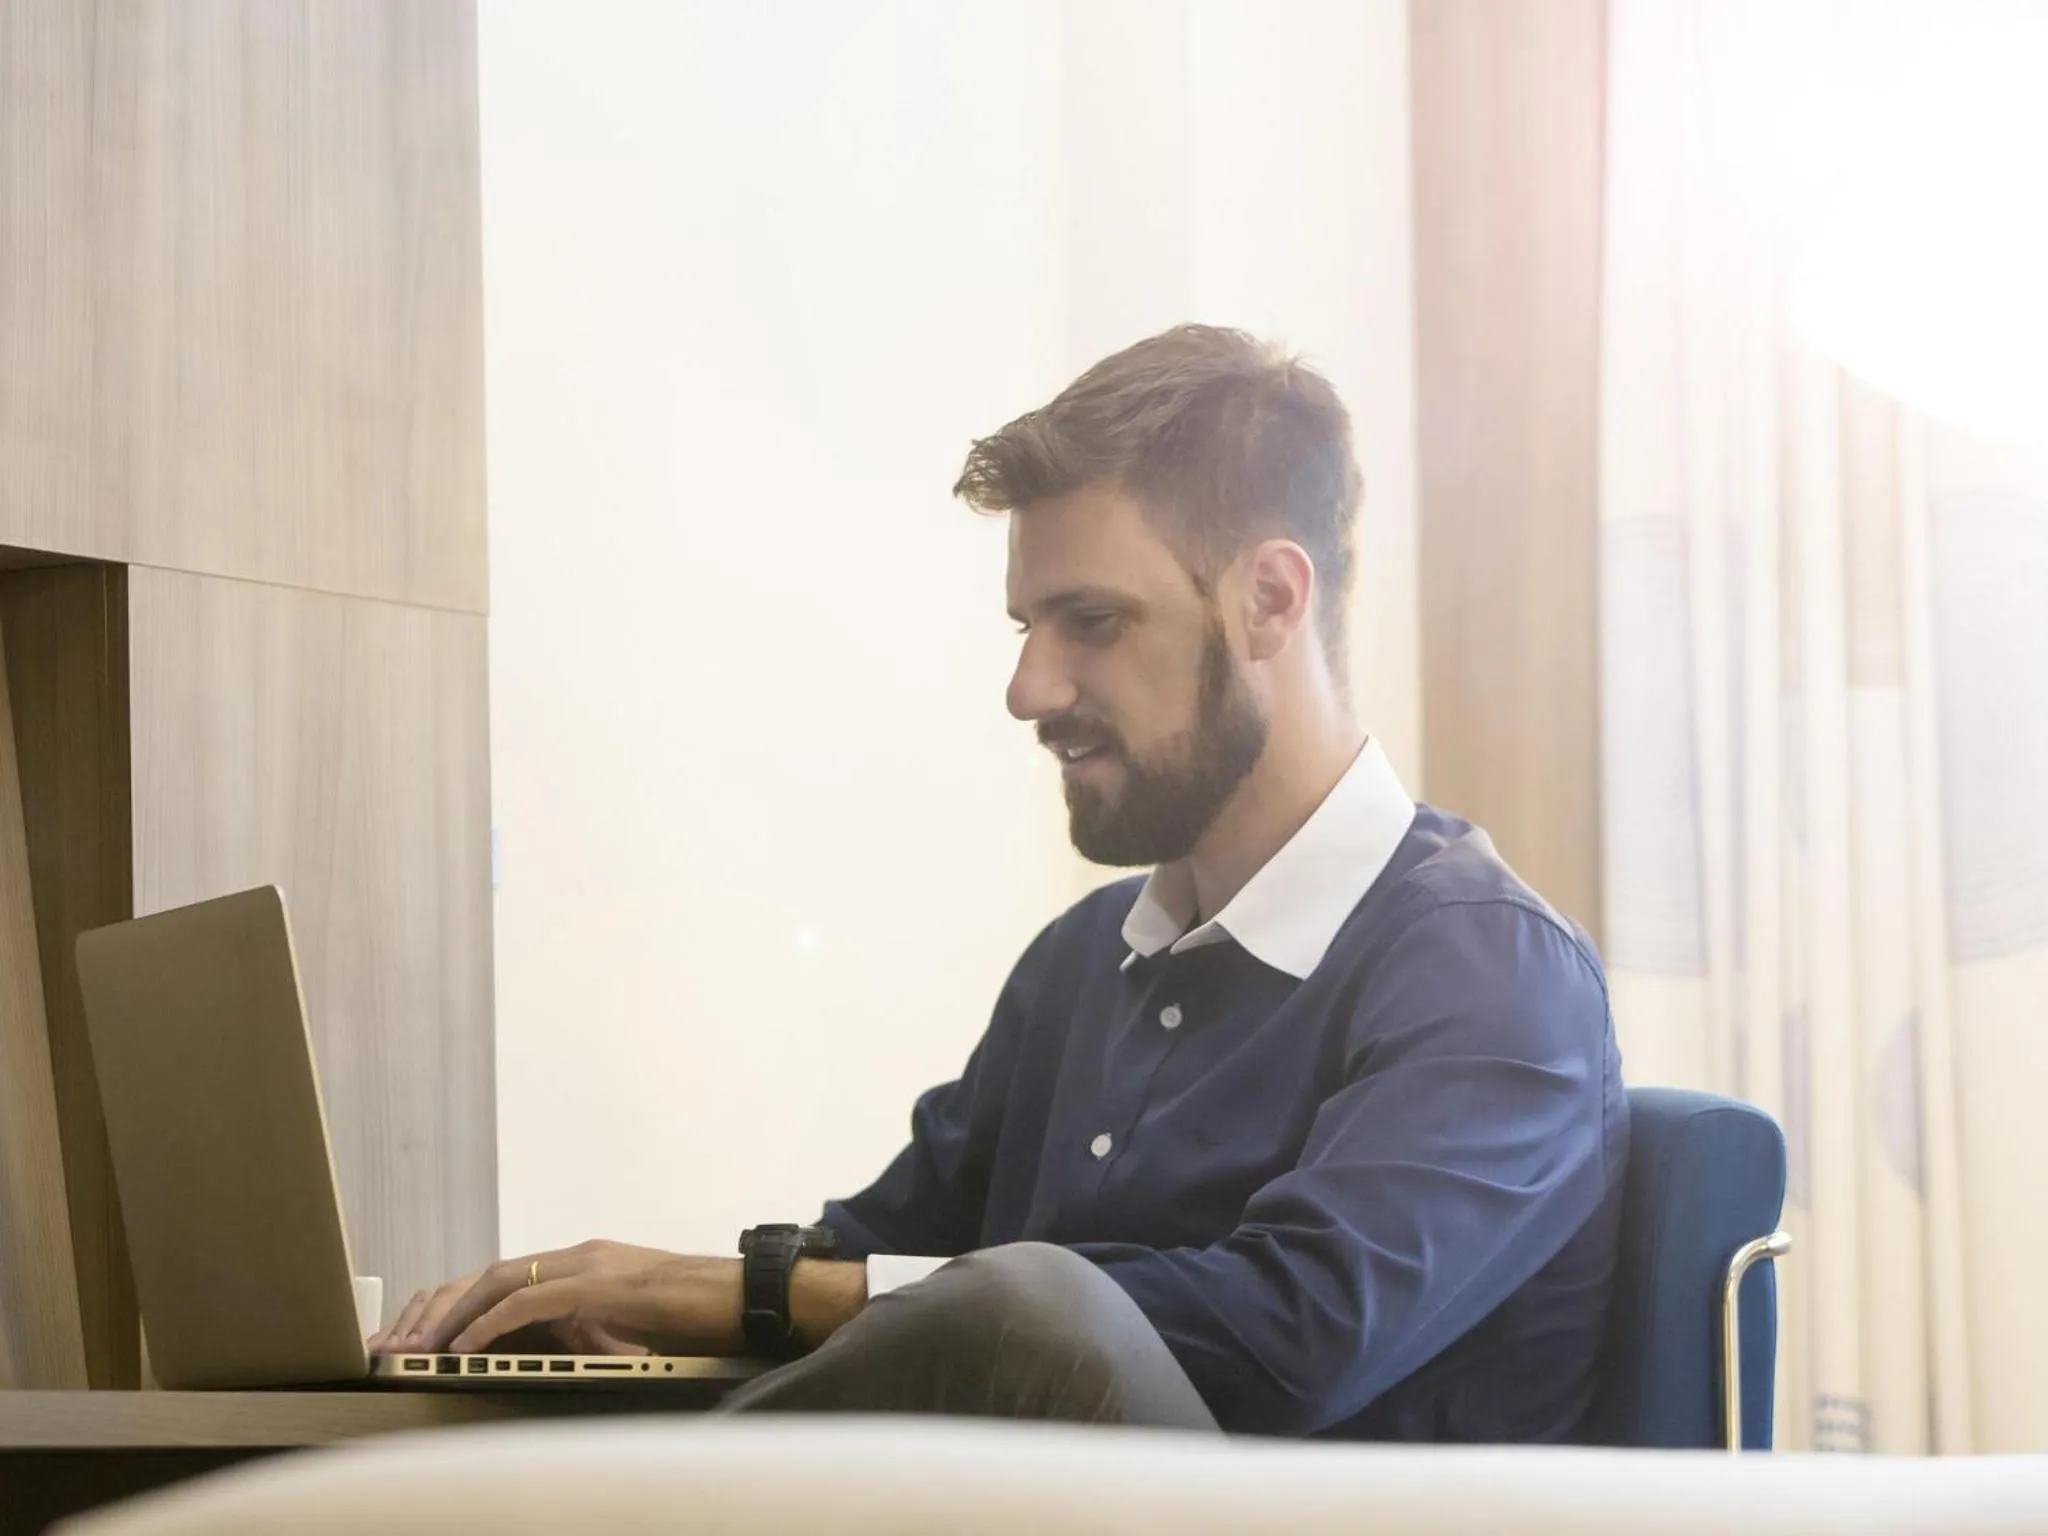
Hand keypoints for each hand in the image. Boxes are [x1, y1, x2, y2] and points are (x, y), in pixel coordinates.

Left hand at [391, 1241, 749, 1356]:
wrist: (749, 1297)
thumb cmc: (703, 1316)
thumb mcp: (633, 1327)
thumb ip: (595, 1329)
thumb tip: (563, 1349)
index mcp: (587, 1265)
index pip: (506, 1278)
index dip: (459, 1305)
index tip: (423, 1337)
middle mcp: (582, 1256)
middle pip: (489, 1273)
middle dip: (438, 1306)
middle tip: (398, 1342)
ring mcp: (591, 1265)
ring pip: (500, 1279)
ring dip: (451, 1314)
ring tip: (417, 1346)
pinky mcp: (602, 1284)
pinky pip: (531, 1298)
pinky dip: (490, 1321)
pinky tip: (464, 1345)